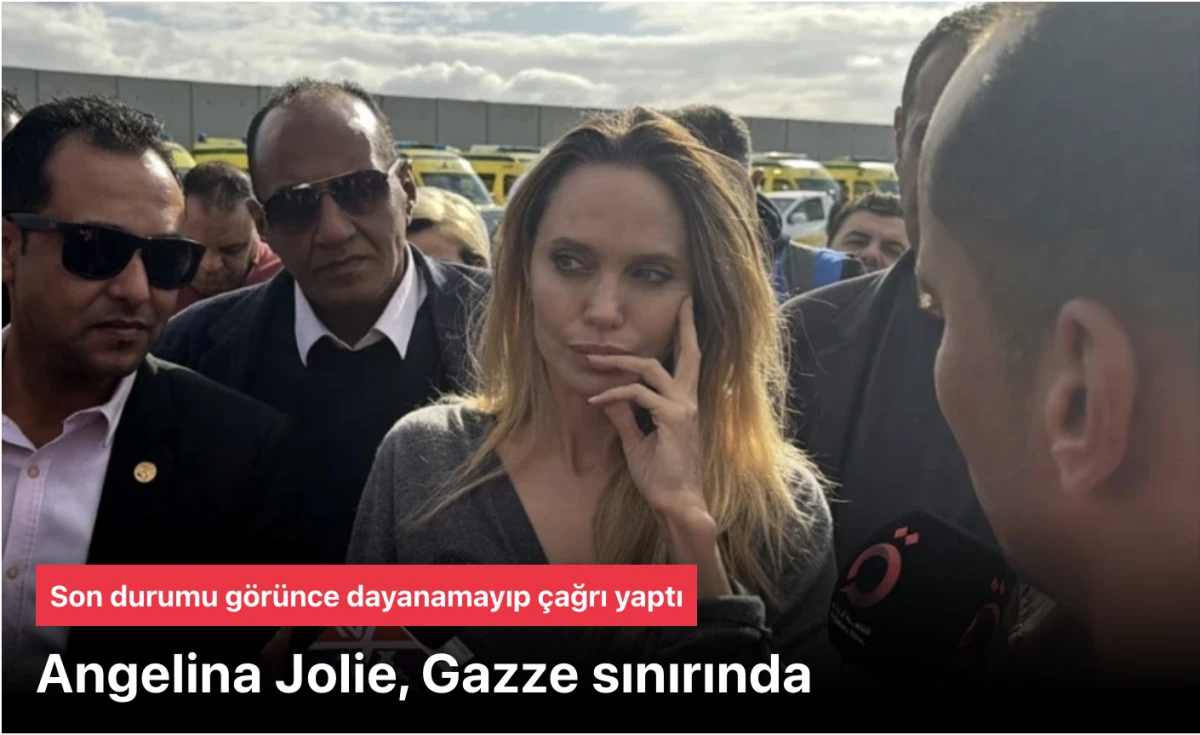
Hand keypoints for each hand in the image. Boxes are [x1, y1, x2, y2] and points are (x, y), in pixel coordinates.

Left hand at [587, 296, 703, 519]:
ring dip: (620, 361)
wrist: (676, 503)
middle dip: (685, 325)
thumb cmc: (660, 477)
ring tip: (592, 358)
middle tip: (684, 301)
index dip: (685, 338)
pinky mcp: (672, 418)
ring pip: (652, 368)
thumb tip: (608, 398)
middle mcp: (688, 401)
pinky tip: (595, 398)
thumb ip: (625, 417)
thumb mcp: (637, 442)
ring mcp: (683, 408)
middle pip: (690, 353)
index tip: (683, 315)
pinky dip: (614, 392)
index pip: (687, 363)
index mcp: (684, 404)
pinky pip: (637, 394)